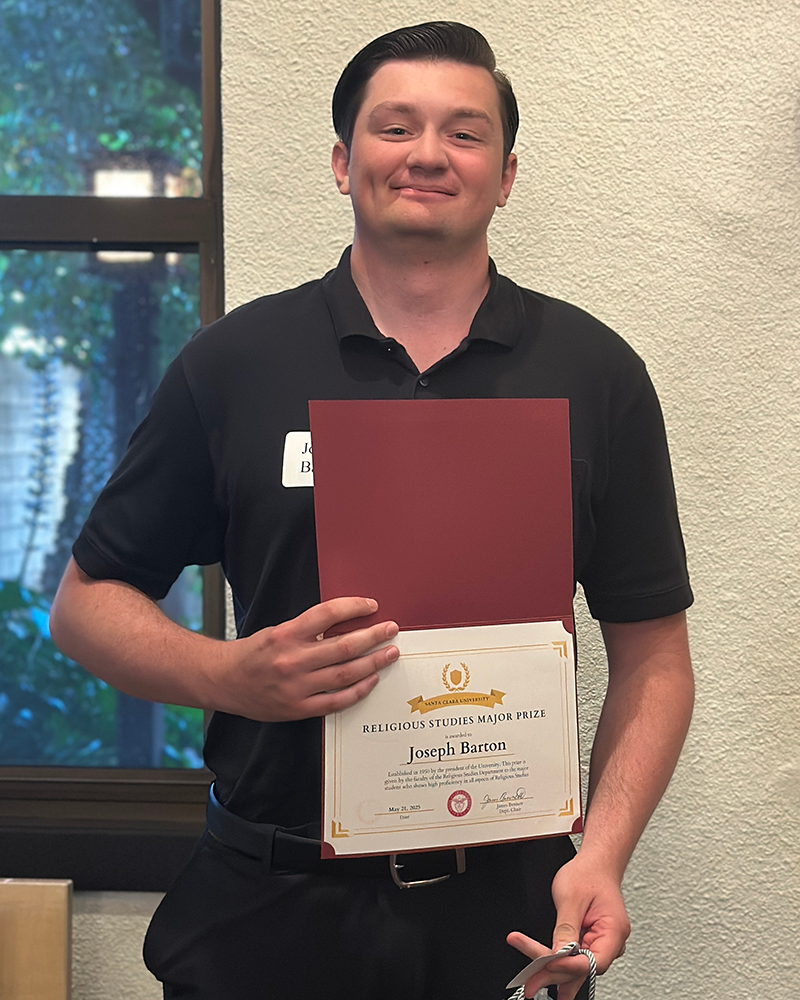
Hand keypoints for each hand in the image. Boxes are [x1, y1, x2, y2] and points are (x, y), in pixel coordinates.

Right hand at [217, 597, 398, 720]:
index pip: (328, 614)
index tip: (372, 605)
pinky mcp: (297, 709)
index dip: (354, 607)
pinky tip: (371, 680)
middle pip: (344, 646)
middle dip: (374, 636)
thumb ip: (308, 629)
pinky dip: (358, 690)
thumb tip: (347, 622)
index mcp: (286, 634)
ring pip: (346, 674)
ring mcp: (296, 687)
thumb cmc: (253, 654)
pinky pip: (336, 701)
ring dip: (373, 662)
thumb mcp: (278, 631)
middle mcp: (293, 660)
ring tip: (389, 653)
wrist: (223, 681)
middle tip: (391, 629)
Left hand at [507, 853, 629, 998]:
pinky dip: (559, 963)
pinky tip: (546, 975)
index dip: (569, 966)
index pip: (593, 961)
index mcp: (614, 930)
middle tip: (531, 981)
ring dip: (554, 972)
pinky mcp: (591, 941)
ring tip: (532, 980)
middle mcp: (611, 941)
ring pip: (577, 966)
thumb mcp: (572, 897)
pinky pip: (575, 957)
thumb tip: (557, 953)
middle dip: (555, 973)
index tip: (547, 964)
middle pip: (583, 968)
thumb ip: (566, 927)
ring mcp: (601, 942)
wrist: (595, 863)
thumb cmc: (588, 874)